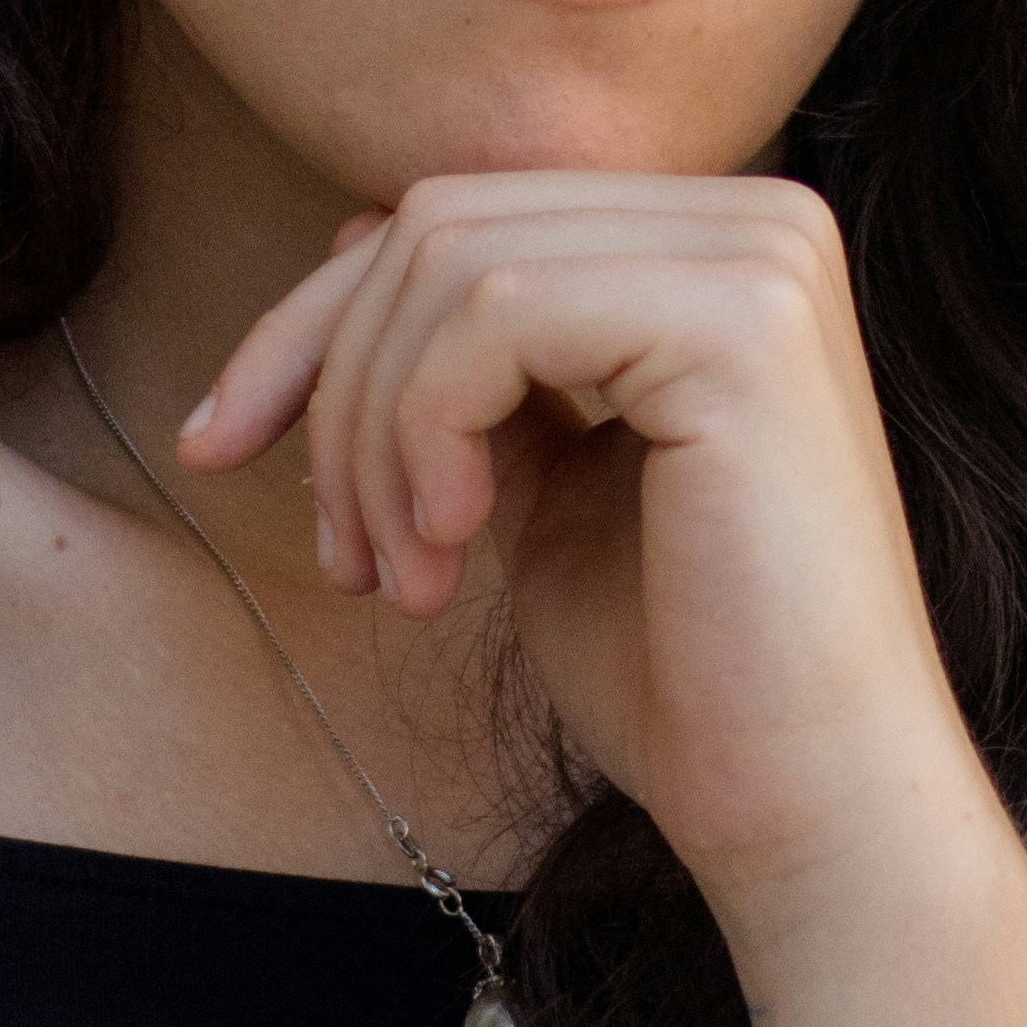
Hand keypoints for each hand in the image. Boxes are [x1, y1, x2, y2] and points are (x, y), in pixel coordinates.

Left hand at [185, 176, 1012, 951]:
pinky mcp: (743, 321)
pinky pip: (494, 315)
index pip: (461, 222)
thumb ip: (473, 370)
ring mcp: (760, 260)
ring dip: (373, 434)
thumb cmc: (682, 676)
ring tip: (398, 577)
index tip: (217, 446)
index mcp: (718, 248)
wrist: (809, 805)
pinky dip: (423, 433)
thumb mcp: (539, 485)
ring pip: (448, 268)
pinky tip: (447, 550)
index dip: (313, 328)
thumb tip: (349, 249)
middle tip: (343, 557)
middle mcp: (759, 221)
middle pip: (438, 226)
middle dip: (330, 388)